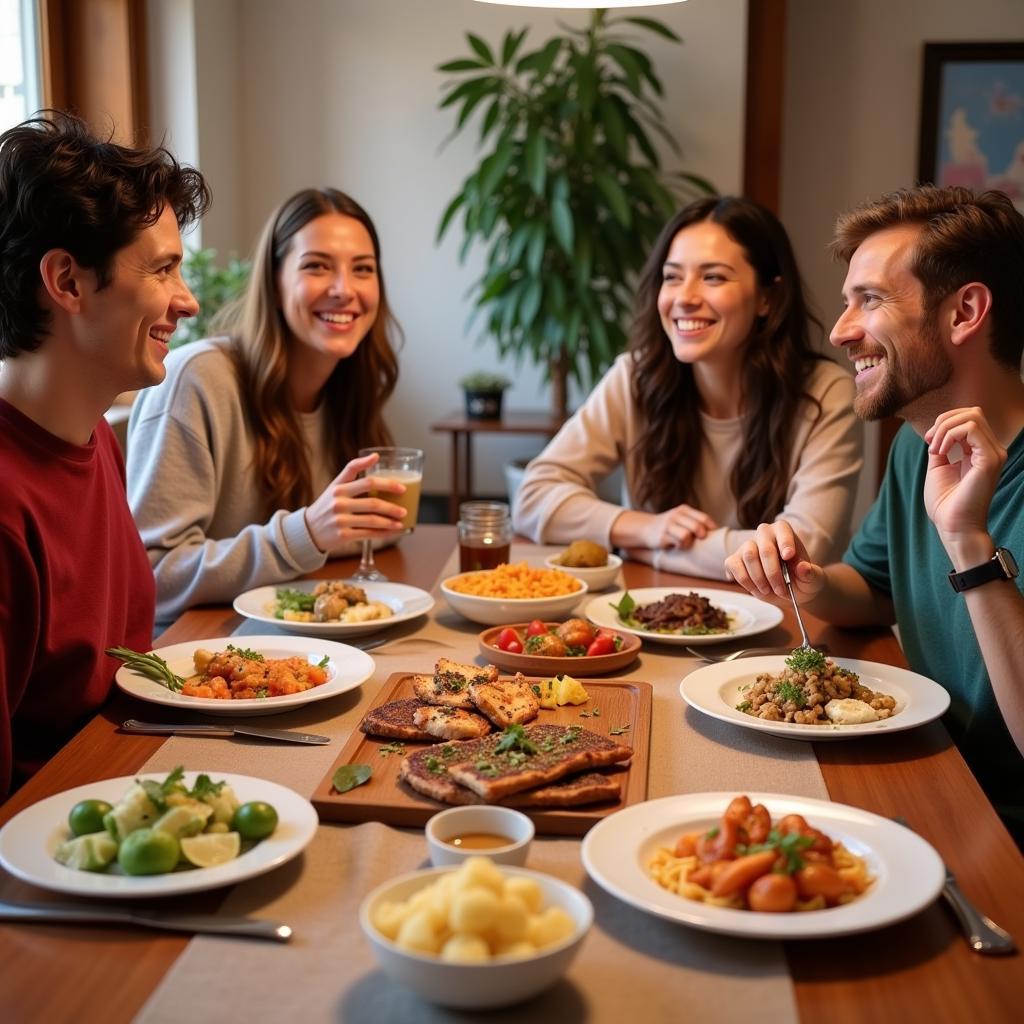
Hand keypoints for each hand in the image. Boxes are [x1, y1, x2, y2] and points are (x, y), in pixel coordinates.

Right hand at [303, 453, 407, 554]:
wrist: (308, 529)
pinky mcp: (342, 535)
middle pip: (373, 503)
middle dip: (392, 507)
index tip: (402, 486)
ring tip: (401, 522)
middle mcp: (339, 502)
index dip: (386, 483)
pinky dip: (382, 533)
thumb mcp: (336, 485)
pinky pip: (367, 534)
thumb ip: (353, 470)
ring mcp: (340, 519)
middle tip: (404, 510)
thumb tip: (376, 456)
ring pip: (372, 520)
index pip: (367, 482)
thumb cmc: (327, 504)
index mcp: (339, 488)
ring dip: (390, 522)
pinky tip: (391, 531)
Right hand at [643, 504, 717, 550]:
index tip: (712, 535)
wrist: (645, 528)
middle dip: (701, 535)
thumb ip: (695, 521)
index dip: (711, 528)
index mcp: (684, 510)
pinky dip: (680, 546)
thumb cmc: (669, 526)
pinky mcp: (662, 536)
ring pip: (687, 535)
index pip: (703, 518)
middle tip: (698, 540)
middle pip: (697, 526)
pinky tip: (676, 545)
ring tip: (684, 543)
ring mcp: (668, 525)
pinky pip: (677, 542)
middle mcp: (676, 515)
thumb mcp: (681, 519)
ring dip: (689, 542)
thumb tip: (716, 532)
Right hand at [724, 521, 824, 603]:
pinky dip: (744, 580)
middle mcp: (764, 535)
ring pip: (749, 557)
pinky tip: (755, 589)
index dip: (785, 542)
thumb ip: (810, 574)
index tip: (788, 556)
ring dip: (759, 578)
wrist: (788, 591)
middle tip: (781, 590)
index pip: (782, 530)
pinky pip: (734, 565)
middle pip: (765, 549)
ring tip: (769, 591)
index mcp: (784, 532)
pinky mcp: (735, 559)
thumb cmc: (801, 581)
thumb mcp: (812, 580)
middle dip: (773, 573)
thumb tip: (804, 568)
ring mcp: (748, 546)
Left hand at [923, 407, 1005, 564]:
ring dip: (945, 428)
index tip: (929, 441)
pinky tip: (940, 452)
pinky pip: (971, 428)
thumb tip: (937, 431)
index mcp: (980, 451)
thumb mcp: (939, 467)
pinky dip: (950, 435)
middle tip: (930, 442)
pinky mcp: (990, 460)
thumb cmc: (945, 503)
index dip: (944, 423)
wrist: (953, 525)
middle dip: (944, 421)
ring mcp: (994, 454)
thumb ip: (941, 447)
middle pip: (973, 412)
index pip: (969, 418)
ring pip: (973, 416)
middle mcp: (991, 450)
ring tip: (935, 448)